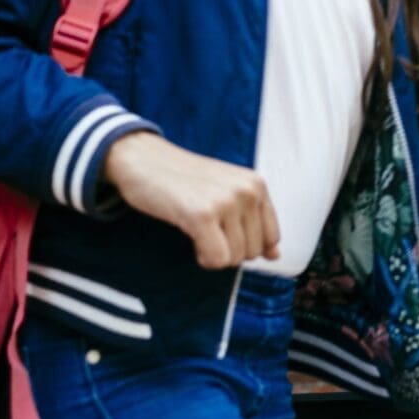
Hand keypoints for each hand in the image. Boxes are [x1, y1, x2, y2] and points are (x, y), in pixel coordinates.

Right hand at [103, 131, 280, 268]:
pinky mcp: (202, 215)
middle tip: (205, 226)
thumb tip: (275, 256)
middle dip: (228, 250)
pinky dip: (202, 257)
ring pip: (233, 259)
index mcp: (257, 184)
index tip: (223, 230)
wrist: (143, 159)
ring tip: (195, 226)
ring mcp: (226, 202)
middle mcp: (247, 191)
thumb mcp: (226, 192)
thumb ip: (253, 221)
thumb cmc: (183, 178)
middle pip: (252, 252)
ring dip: (212, 253)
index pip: (271, 238)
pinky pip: (216, 259)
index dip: (245, 244)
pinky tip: (190, 234)